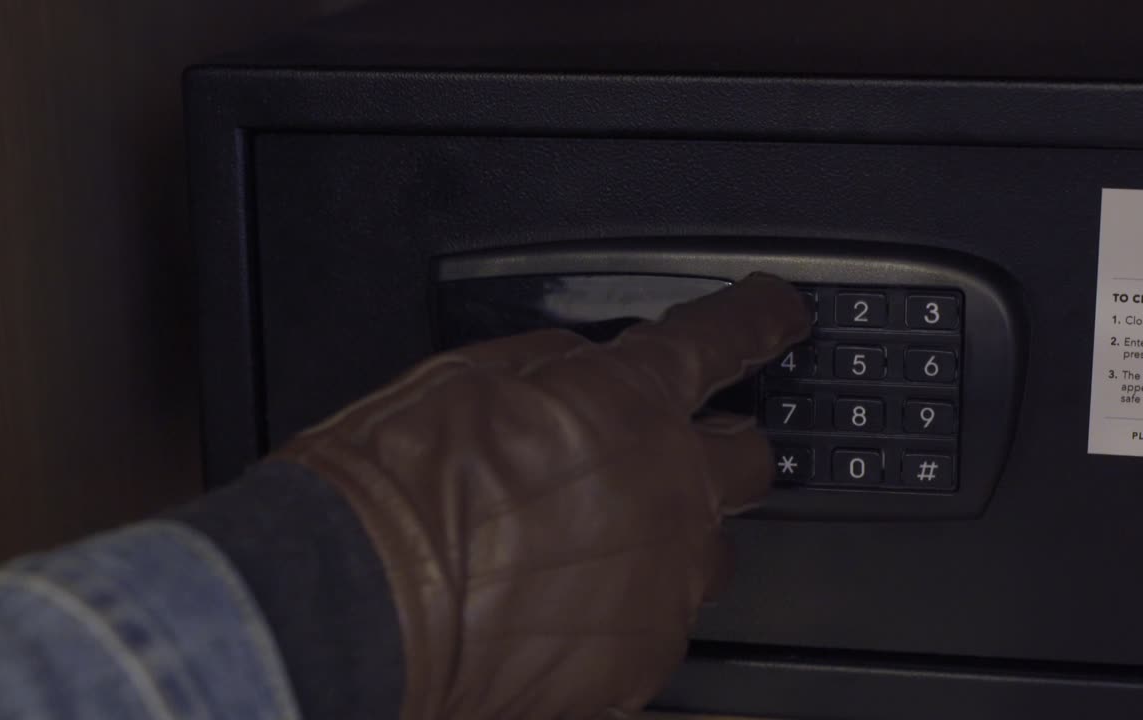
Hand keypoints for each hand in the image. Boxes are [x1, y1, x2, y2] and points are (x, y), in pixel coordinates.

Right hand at [273, 273, 809, 719]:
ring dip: (668, 539)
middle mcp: (673, 490)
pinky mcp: (641, 659)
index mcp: (632, 401)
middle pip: (751, 461)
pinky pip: (662, 624)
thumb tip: (583, 372)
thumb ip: (558, 369)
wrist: (363, 604)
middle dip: (719, 449)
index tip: (779, 315)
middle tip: (661, 456)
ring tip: (585, 548)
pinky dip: (627, 609)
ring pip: (708, 553)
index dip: (760, 318)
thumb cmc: (402, 485)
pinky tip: (563, 605)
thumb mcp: (471, 375)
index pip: (726, 339)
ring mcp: (665, 582)